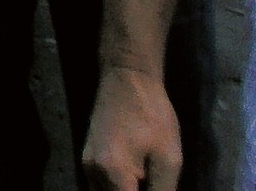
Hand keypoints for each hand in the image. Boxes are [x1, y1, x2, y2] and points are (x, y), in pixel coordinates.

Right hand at [82, 65, 182, 190]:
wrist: (126, 77)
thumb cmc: (152, 114)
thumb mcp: (169, 158)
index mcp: (113, 172)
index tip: (157, 188)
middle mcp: (92, 173)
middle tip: (154, 185)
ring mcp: (86, 167)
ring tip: (145, 182)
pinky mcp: (87, 160)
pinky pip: (99, 189)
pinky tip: (134, 183)